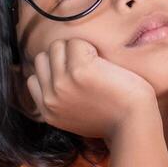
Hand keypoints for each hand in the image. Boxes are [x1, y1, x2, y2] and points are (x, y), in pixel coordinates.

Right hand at [21, 38, 158, 140]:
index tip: (74, 75)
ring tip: (95, 64)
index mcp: (48, 111)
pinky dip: (91, 48)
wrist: (133, 124)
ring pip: (57, 47)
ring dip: (76, 50)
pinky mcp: (79, 70)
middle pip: (43, 58)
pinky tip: (103, 63)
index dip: (53, 71)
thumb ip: (60, 101)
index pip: (34, 78)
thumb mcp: (74, 117)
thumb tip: (55, 77)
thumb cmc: (113, 118)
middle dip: (62, 57)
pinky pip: (77, 43)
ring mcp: (62, 83)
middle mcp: (50, 97)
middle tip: (87, 67)